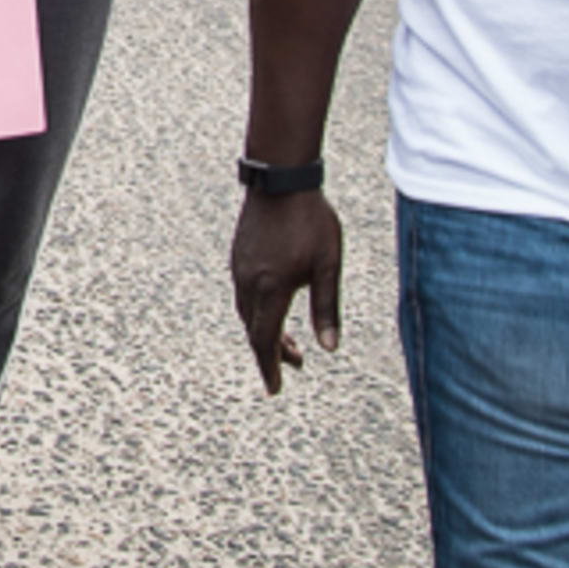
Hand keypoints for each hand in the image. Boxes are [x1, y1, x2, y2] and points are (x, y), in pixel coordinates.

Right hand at [231, 188, 345, 394]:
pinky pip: (243, 294)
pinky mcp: (239, 256)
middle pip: (254, 330)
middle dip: (271, 353)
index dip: (270, 367)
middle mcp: (249, 283)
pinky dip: (256, 311)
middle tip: (295, 364)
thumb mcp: (327, 266)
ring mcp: (240, 268)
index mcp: (271, 289)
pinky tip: (273, 306)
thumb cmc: (310, 220)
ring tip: (289, 340)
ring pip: (246, 313)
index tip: (274, 388)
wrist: (281, 179)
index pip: (265, 340)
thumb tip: (329, 347)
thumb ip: (327, 308)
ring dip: (264, 331)